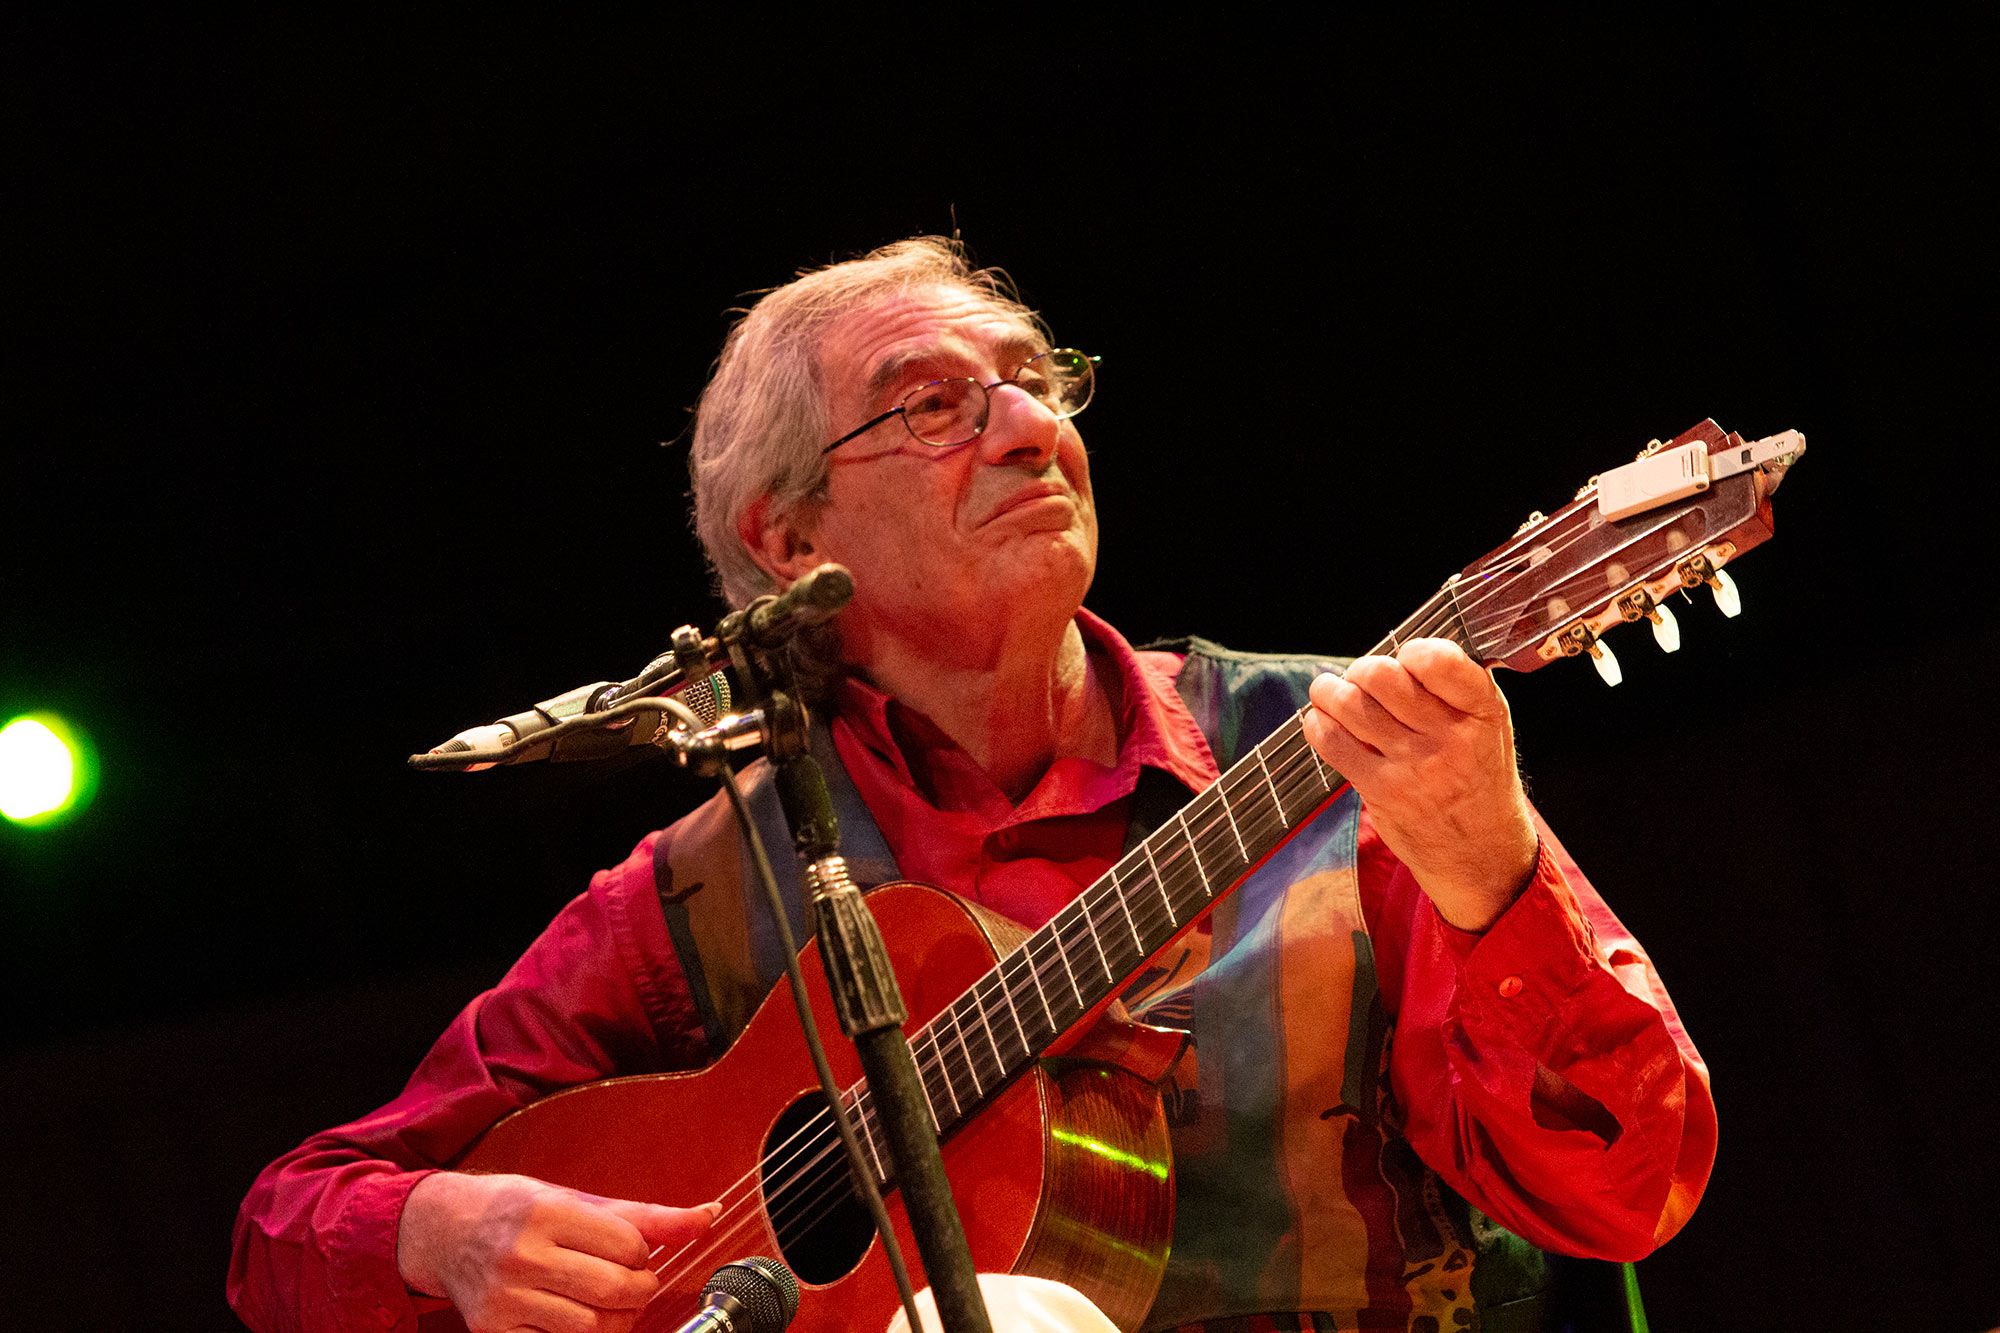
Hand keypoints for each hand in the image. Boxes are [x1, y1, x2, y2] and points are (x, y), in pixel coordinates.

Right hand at [397, 1170, 720, 1332]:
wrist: (446, 1231)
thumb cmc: (518, 1210)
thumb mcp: (577, 1199)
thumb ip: (645, 1216)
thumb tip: (707, 1216)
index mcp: (546, 1213)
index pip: (627, 1245)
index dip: (643, 1254)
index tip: (635, 1253)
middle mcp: (521, 1255)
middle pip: (613, 1290)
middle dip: (639, 1291)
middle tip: (635, 1284)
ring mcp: (505, 1299)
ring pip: (591, 1327)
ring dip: (617, 1320)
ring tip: (611, 1303)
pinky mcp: (494, 1332)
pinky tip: (579, 1318)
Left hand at [1303, 639, 1537, 930]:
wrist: (1480, 851)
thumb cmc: (1477, 774)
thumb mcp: (1488, 725)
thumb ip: (1453, 686)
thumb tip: (1393, 652)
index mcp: (1483, 711)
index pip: (1438, 661)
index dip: (1410, 651)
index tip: (1405, 659)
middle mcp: (1451, 738)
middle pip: (1383, 678)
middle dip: (1362, 670)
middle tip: (1361, 678)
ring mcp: (1415, 767)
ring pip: (1352, 706)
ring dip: (1330, 691)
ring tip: (1328, 691)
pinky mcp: (1383, 792)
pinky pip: (1334, 744)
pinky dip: (1318, 724)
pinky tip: (1321, 721)